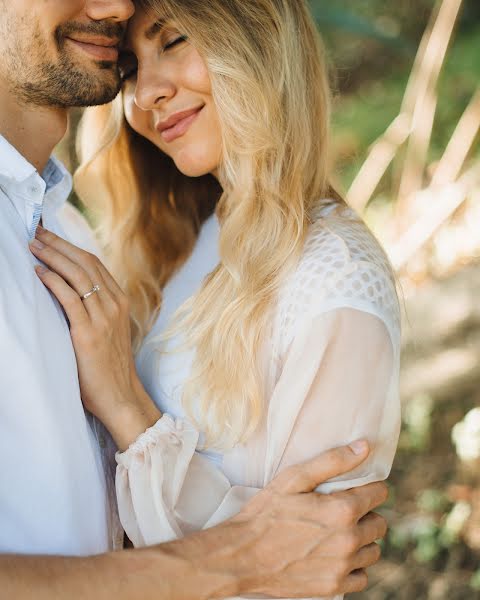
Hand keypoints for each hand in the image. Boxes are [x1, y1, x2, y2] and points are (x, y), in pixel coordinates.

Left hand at [30, 226, 160, 449]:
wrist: (120, 396)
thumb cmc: (109, 367)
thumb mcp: (107, 332)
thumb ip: (95, 311)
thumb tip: (67, 293)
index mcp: (120, 302)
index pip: (94, 264)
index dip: (71, 247)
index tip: (51, 236)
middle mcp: (114, 305)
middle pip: (85, 263)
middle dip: (59, 244)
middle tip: (37, 232)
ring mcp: (104, 318)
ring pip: (78, 276)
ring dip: (53, 257)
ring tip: (33, 246)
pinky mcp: (89, 333)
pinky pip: (70, 299)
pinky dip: (54, 282)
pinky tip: (40, 272)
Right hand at [231, 441, 386, 597]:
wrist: (242, 555)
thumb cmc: (266, 512)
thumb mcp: (294, 478)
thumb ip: (332, 461)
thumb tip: (364, 447)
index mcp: (342, 510)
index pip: (379, 493)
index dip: (368, 487)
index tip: (353, 489)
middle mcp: (349, 540)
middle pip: (380, 523)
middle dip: (366, 513)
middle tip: (341, 511)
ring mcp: (343, 567)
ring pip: (373, 551)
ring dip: (361, 540)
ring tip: (337, 533)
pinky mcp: (334, 587)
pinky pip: (362, 576)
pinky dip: (353, 566)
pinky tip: (334, 556)